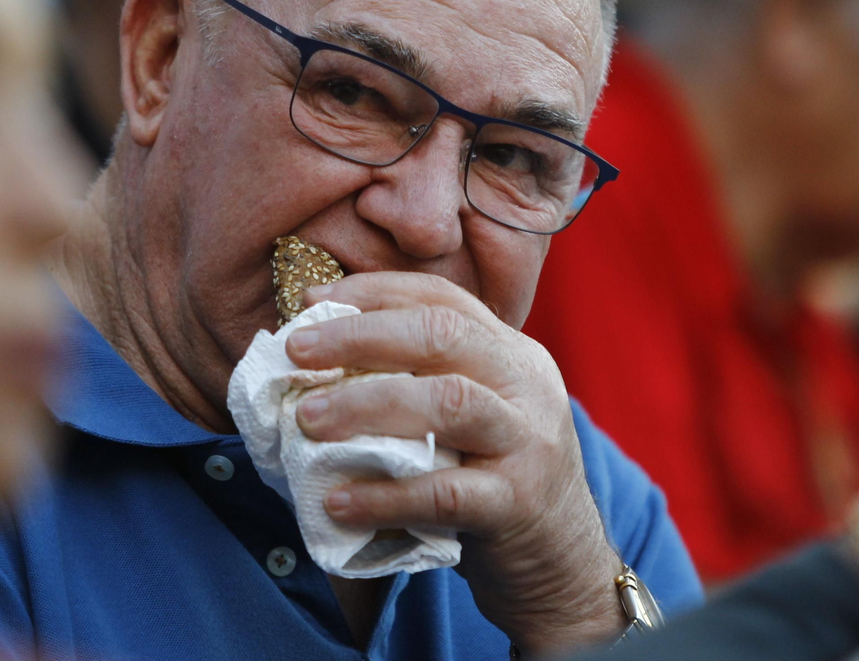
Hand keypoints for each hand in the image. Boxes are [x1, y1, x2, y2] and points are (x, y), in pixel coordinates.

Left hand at [286, 272, 626, 654]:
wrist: (563, 567)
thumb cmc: (493, 485)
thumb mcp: (471, 420)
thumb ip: (419, 382)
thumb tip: (320, 359)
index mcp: (512, 354)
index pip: (443, 298)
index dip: (373, 292)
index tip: (312, 299)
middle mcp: (527, 385)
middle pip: (444, 334)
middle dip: (361, 336)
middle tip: (296, 351)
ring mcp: (529, 442)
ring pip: (449, 401)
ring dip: (366, 404)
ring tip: (307, 420)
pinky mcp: (518, 503)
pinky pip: (445, 493)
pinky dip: (384, 495)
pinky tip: (338, 500)